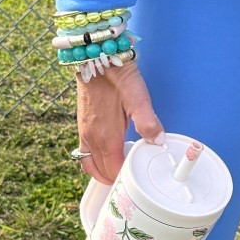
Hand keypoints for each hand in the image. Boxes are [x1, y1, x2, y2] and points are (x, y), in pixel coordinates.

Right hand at [75, 61, 163, 183]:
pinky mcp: (82, 126)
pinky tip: (106, 158)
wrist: (97, 60)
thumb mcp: (138, 98)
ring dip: (103, 173)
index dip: (125, 179)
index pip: (114, 171)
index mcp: (106, 137)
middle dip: (116, 179)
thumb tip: (157, 141)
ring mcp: (85, 133)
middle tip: (133, 180)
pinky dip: (93, 163)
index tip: (139, 180)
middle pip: (102, 172)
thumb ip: (147, 121)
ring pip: (90, 165)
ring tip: (120, 174)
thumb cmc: (119, 78)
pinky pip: (83, 154)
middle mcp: (92, 139)